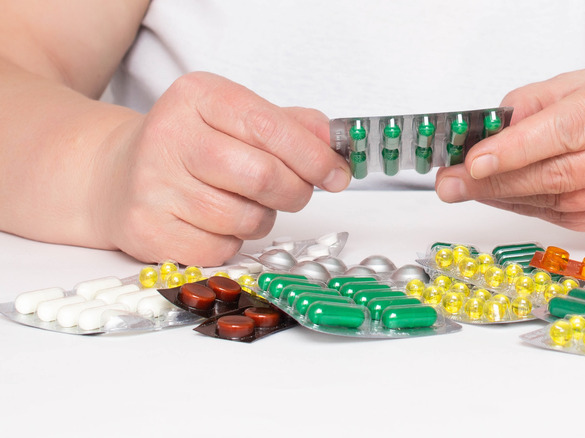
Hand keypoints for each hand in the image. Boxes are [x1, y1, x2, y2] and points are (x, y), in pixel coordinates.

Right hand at [90, 72, 350, 265]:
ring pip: (246, 219)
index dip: (314, 156)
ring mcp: (153, 185)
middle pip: (262, 176)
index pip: (270, 127)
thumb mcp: (235, 118)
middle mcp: (169, 135)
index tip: (338, 175)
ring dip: (262, 218)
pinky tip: (215, 222)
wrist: (115, 175)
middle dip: (295, 191)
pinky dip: (232, 242)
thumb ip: (289, 125)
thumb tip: (334, 143)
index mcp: (197, 96)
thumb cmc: (190, 146)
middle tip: (297, 192)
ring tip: (244, 203)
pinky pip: (221, 249)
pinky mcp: (147, 230)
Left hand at [435, 63, 584, 237]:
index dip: (516, 148)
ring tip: (472, 188)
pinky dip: (534, 211)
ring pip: (561, 203)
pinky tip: (511, 198)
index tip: (473, 160)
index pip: (567, 128)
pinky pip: (570, 222)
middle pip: (560, 174)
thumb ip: (535, 102)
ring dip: (509, 198)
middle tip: (452, 183)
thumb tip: (487, 130)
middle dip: (496, 181)